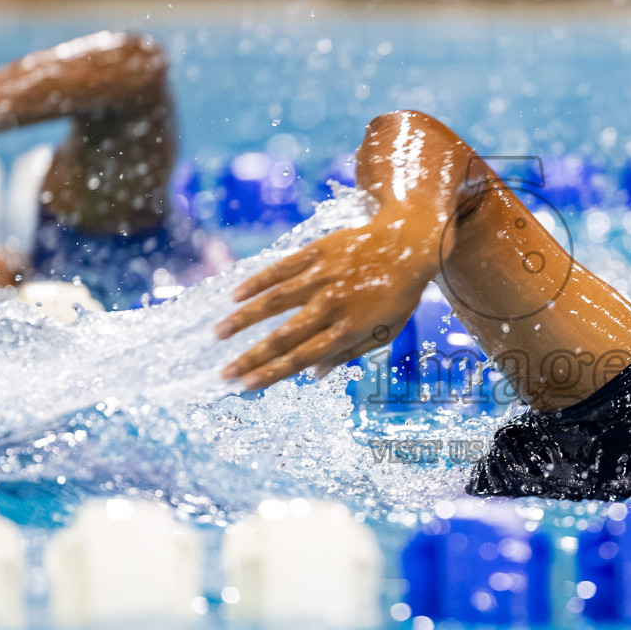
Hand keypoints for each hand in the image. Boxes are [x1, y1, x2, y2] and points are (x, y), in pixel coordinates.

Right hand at [215, 214, 429, 388]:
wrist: (411, 243)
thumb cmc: (399, 293)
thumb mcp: (386, 331)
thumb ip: (350, 353)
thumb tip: (315, 374)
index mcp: (348, 328)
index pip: (303, 357)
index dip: (272, 373)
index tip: (246, 386)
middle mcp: (332, 304)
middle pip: (283, 336)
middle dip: (250, 357)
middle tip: (223, 372)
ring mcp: (322, 276)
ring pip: (275, 301)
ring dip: (244, 319)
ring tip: (219, 333)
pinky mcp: (318, 251)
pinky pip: (281, 268)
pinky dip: (258, 282)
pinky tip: (236, 295)